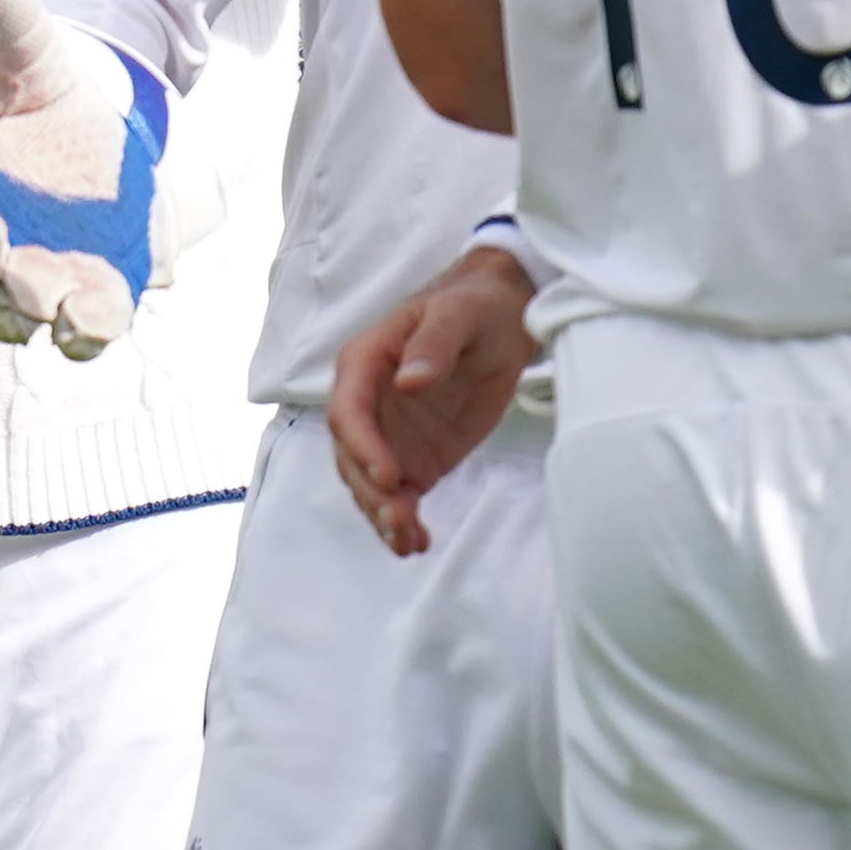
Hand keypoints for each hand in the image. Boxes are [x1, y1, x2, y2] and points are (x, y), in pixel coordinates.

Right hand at [0, 0, 182, 360]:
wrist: (100, 132)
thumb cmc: (38, 85)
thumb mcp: (24, 41)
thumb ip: (0, 9)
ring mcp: (28, 269)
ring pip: (5, 306)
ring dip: (17, 300)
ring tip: (39, 284)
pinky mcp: (85, 292)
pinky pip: (75, 330)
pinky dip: (80, 332)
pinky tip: (92, 319)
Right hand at [327, 243, 537, 555]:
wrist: (502, 321)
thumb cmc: (474, 306)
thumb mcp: (460, 314)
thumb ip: (434, 345)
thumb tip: (408, 381)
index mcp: (365, 362)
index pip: (348, 410)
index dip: (363, 446)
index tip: (391, 475)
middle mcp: (367, 403)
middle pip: (352, 456)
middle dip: (371, 492)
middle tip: (400, 517)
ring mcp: (388, 436)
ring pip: (369, 484)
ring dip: (382, 515)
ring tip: (408, 540)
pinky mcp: (413, 459)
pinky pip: (399, 497)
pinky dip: (403, 523)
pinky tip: (417, 543)